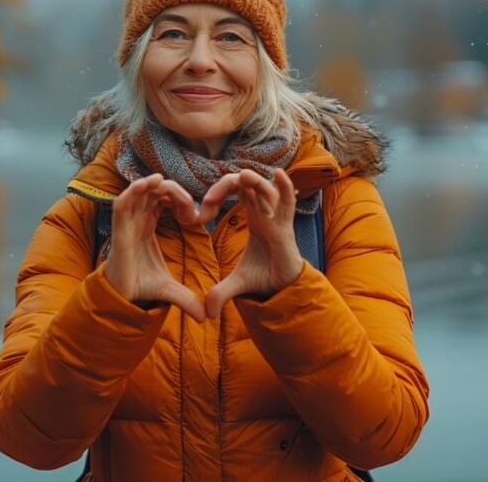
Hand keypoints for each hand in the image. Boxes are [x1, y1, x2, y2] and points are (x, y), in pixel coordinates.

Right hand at [103, 174, 205, 321]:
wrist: (121, 301)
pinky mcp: (118, 232)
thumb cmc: (140, 288)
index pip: (162, 201)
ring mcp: (126, 225)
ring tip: (164, 181)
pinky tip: (147, 183)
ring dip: (152, 184)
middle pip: (153, 193)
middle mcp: (136, 222)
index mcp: (147, 227)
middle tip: (189, 208)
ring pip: (138, 192)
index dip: (179, 200)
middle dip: (172, 192)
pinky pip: (121, 203)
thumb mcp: (170, 291)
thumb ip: (188, 299)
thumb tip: (205, 318)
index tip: (197, 217)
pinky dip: (132, 191)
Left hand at [197, 168, 303, 318]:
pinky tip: (280, 174)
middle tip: (207, 204)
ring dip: (253, 181)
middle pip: (244, 184)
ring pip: (265, 188)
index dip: (215, 194)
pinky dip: (286, 187)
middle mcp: (265, 211)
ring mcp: (276, 218)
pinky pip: (289, 203)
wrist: (286, 290)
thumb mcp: (236, 284)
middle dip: (223, 186)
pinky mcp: (286, 229)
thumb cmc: (265, 276)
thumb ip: (219, 293)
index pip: (233, 190)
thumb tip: (206, 313)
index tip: (199, 217)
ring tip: (243, 176)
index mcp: (253, 216)